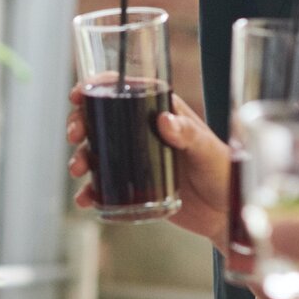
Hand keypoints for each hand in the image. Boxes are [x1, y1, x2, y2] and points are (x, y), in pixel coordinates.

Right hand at [67, 88, 229, 244]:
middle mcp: (144, 132)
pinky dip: (89, 191)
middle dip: (79, 122)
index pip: (125, 90)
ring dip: (81, 156)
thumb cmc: (222, 173)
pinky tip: (85, 198)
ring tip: (78, 168)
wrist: (224, 212)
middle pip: (102, 118)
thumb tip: (164, 120)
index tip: (79, 93)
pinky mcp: (133, 185)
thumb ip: (188, 134)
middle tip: (74, 134)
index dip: (98, 87)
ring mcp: (136, 159)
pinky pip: (104, 185)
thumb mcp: (207, 150)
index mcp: (161, 112)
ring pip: (97, 151)